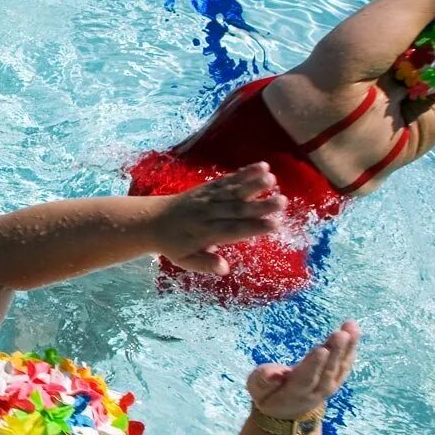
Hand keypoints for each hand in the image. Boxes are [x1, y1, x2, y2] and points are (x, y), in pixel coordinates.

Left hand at [153, 163, 286, 274]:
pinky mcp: (208, 188)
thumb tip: (225, 268)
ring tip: (272, 178)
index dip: (254, 227)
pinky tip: (262, 166)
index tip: (275, 225)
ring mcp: (207, 198)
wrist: (152, 220)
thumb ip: (205, 264)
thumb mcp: (185, 261)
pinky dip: (244, 173)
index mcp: (204, 233)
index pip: (232, 230)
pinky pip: (227, 180)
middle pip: (236, 208)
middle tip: (282, 201)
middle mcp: (207, 214)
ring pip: (232, 191)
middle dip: (260, 205)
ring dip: (253, 183)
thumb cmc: (174, 245)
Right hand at [246, 321, 359, 419]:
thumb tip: (274, 375)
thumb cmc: (268, 397)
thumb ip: (263, 383)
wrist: (287, 413)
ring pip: (340, 366)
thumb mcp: (257, 392)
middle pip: (327, 371)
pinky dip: (351, 348)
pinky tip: (353, 330)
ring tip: (351, 326)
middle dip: (335, 352)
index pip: (307, 379)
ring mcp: (328, 386)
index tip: (322, 349)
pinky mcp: (335, 379)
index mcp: (295, 394)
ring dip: (347, 347)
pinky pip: (345, 363)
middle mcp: (316, 391)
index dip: (314, 365)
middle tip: (340, 334)